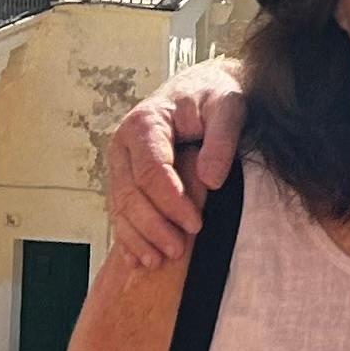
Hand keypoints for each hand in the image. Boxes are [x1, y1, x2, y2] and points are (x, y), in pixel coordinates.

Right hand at [105, 62, 245, 265]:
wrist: (201, 89)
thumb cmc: (214, 96)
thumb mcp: (228, 105)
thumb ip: (222, 137)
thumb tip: (211, 179)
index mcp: (144, 123)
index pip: (151, 171)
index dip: (170, 202)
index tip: (195, 224)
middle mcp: (123, 145)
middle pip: (130, 194)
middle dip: (152, 226)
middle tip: (178, 249)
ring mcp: (121, 164)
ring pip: (120, 207)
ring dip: (138, 237)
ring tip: (160, 261)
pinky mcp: (125, 179)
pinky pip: (120, 212)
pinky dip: (129, 237)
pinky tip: (140, 259)